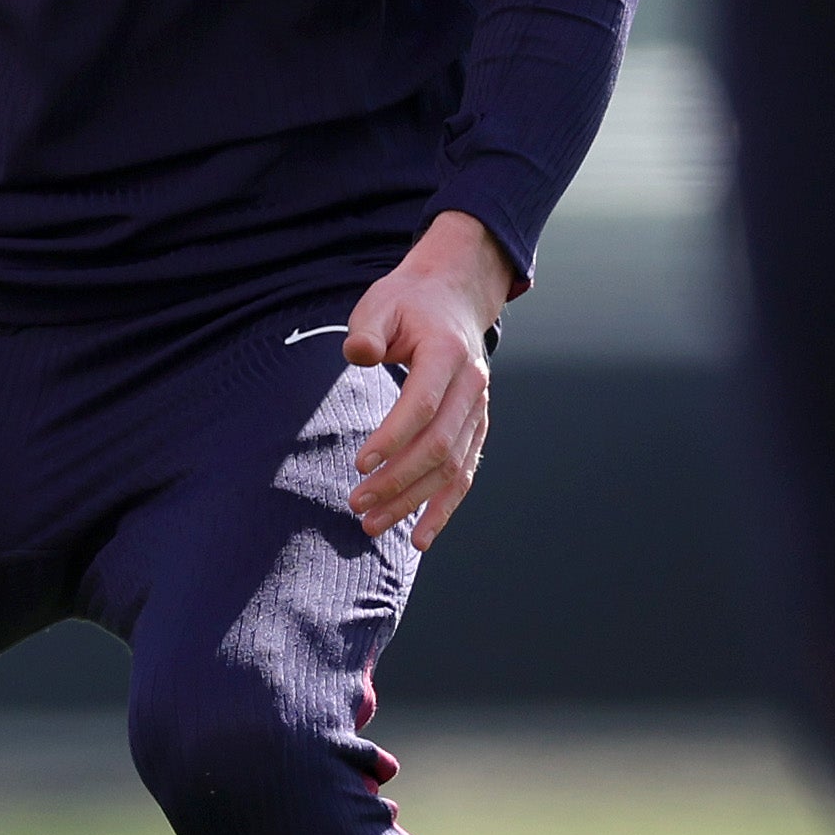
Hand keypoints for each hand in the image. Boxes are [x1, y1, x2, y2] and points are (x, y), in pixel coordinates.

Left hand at [342, 210, 521, 546]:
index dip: (392, 437)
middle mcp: (472, 386)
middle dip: (397, 480)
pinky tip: (418, 537)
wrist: (452, 297)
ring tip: (372, 525)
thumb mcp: (381, 303)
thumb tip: (357, 353)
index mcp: (448, 354)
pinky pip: (465, 474)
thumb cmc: (407, 303)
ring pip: (453, 467)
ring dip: (414, 502)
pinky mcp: (476, 427)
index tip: (359, 464)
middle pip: (438, 445)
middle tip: (355, 504)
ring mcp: (478, 410)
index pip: (422, 405)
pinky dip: (444, 508)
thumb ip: (368, 330)